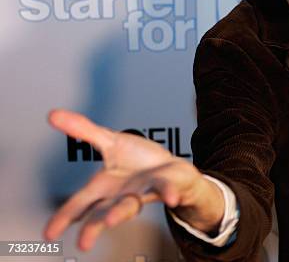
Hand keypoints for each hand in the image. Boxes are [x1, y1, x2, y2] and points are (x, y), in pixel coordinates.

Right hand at [43, 110, 224, 250]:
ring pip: (129, 206)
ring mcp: (142, 192)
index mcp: (104, 186)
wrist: (170, 166)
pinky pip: (166, 190)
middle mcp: (120, 195)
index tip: (49, 234)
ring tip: (111, 220)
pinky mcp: (164, 185)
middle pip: (102, 213)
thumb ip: (83, 130)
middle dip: (92, 227)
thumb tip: (54, 115)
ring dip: (121, 213)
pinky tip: (171, 198)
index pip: (80, 203)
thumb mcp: (109, 141)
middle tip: (83, 242)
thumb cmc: (139, 160)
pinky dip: (168, 193)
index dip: (64, 217)